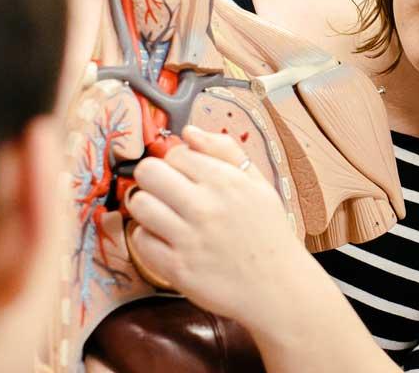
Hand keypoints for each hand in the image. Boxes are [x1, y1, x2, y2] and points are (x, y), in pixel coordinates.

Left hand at [124, 125, 314, 324]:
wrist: (278, 287)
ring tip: (165, 217)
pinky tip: (167, 241)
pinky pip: (140, 240)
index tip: (184, 177)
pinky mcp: (177, 268)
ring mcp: (189, 238)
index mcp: (226, 181)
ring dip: (147, 208)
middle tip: (166, 193)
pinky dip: (149, 238)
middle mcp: (205, 206)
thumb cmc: (268, 234)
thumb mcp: (259, 184)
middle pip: (148, 172)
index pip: (175, 152)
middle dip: (154, 179)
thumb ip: (225, 151)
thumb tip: (189, 132)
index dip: (176, 163)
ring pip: (139, 204)